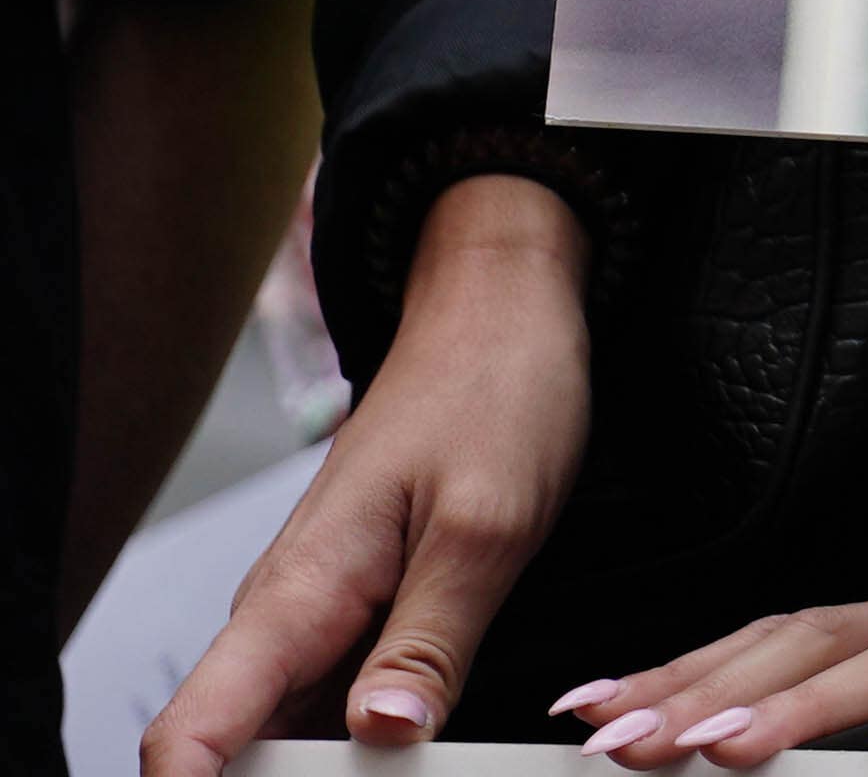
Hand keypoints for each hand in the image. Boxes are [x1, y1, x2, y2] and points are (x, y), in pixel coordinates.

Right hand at [145, 174, 591, 776]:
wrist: (500, 314)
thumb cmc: (494, 390)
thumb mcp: (489, 520)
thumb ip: (433, 640)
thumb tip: (381, 738)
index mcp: (299, 595)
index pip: (191, 736)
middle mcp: (289, 616)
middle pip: (236, 755)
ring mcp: (321, 620)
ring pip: (289, 737)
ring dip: (330, 776)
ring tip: (415, 775)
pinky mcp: (361, 616)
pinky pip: (337, 706)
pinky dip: (364, 745)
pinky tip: (416, 758)